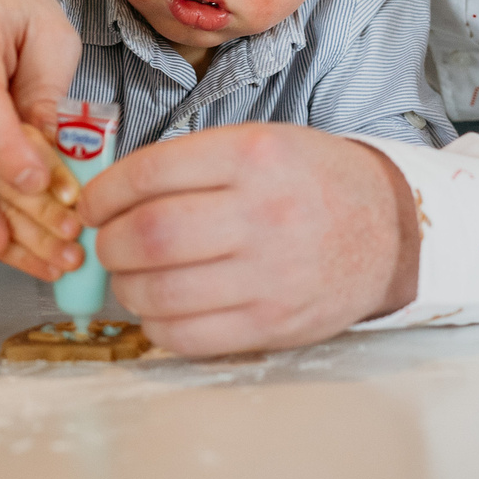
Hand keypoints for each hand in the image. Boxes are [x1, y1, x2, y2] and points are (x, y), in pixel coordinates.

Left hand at [81, 123, 420, 356]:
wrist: (389, 229)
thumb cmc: (311, 181)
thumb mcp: (259, 143)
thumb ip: (190, 164)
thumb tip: (111, 197)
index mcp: (251, 156)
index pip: (149, 173)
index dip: (103, 193)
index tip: (90, 204)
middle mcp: (260, 213)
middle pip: (148, 235)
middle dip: (107, 242)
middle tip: (104, 242)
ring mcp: (269, 275)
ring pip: (160, 290)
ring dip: (124, 286)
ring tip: (128, 274)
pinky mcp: (272, 325)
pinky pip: (186, 335)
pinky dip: (154, 323)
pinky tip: (158, 306)